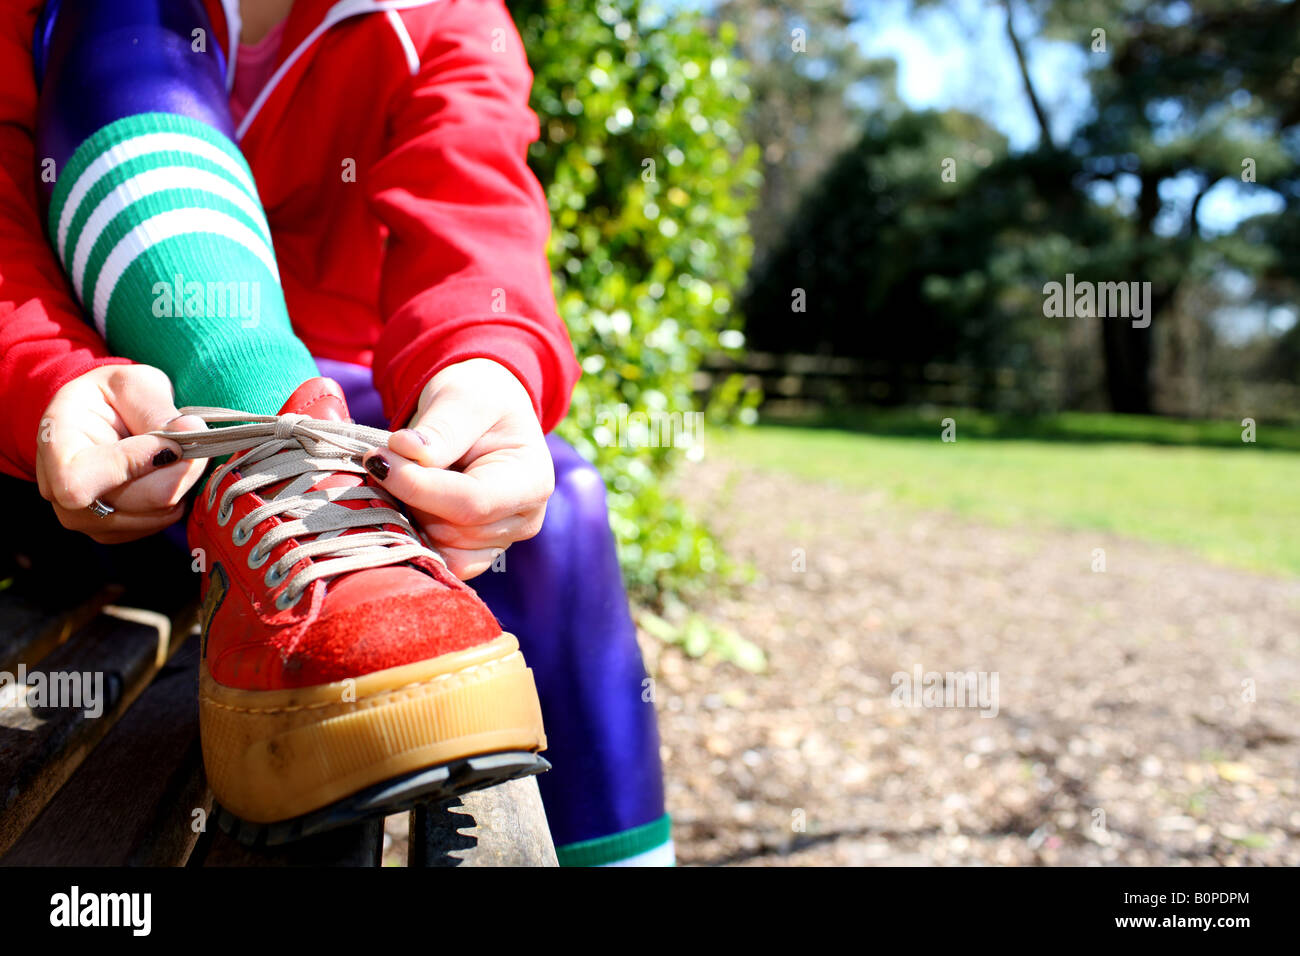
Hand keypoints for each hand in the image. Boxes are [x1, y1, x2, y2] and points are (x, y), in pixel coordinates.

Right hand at [35, 365, 206, 543]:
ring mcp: (84, 518)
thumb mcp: (132, 385)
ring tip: (173, 455)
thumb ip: (158, 410)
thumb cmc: (113, 395)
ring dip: (180, 484)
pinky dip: (177, 498)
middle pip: (132, 503)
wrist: (104, 416)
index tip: (170, 444)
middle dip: (175, 472)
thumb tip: (192, 431)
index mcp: (54, 443)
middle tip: (191, 444)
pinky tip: (165, 473)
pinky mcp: (113, 531)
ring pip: (154, 516)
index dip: (131, 466)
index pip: (78, 481)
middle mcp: (57, 491)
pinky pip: (160, 523)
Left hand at [363, 358, 553, 578]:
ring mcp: (499, 542)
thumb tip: (404, 450)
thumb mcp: (461, 398)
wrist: (482, 411)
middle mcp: (522, 520)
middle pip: (451, 530)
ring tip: (403, 478)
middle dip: (409, 498)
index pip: (471, 503)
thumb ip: (440, 428)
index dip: (418, 486)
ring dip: (407, 518)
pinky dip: (411, 536)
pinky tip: (404, 503)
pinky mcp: (473, 553)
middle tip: (386, 461)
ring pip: (439, 550)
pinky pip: (436, 560)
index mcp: (531, 481)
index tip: (376, 459)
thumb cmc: (477, 399)